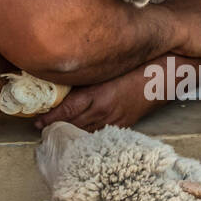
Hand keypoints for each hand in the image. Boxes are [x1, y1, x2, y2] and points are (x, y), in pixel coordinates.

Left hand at [32, 66, 154, 131]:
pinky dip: (86, 135)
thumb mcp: (107, 69)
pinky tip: (79, 135)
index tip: (37, 122)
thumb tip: (64, 81)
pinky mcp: (123, 126)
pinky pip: (99, 134)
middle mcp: (104, 111)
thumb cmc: (136, 66)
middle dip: (56, 129)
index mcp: (98, 95)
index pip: (67, 111)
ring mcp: (114, 121)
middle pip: (73, 125)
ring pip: (85, 132)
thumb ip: (87, 77)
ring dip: (70, 133)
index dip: (50, 118)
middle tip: (40, 131)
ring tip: (55, 135)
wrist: (164, 76)